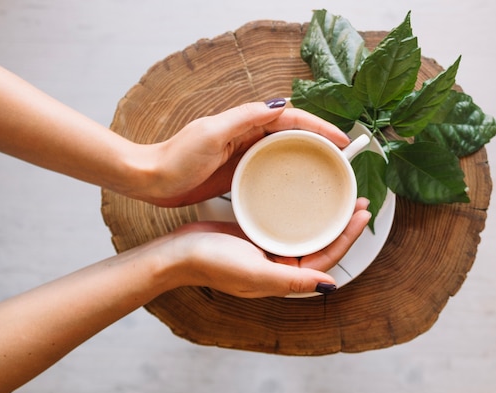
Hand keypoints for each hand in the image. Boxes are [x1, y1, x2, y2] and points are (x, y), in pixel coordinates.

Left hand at [133, 100, 349, 206]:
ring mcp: (244, 154)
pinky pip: (270, 168)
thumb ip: (244, 117)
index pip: (292, 119)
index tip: (341, 140)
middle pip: (293, 133)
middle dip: (320, 140)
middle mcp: (248, 135)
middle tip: (343, 157)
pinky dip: (288, 171)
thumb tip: (279, 104)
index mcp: (245, 122)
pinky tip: (296, 185)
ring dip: (307, 155)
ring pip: (285, 150)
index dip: (319, 127)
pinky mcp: (238, 172)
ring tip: (328, 170)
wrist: (152, 179)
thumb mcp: (211, 133)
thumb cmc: (176, 157)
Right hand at [163, 198, 370, 296]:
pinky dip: (302, 213)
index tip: (362, 215)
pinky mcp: (256, 235)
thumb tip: (330, 285)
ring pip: (306, 233)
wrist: (176, 252)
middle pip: (321, 244)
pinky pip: (287, 225)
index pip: (326, 259)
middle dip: (343, 226)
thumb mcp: (254, 272)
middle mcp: (280, 266)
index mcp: (284, 278)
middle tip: (360, 202)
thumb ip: (292, 281)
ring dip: (326, 218)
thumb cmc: (211, 263)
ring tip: (342, 198)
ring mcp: (268, 250)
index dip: (348, 238)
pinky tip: (308, 198)